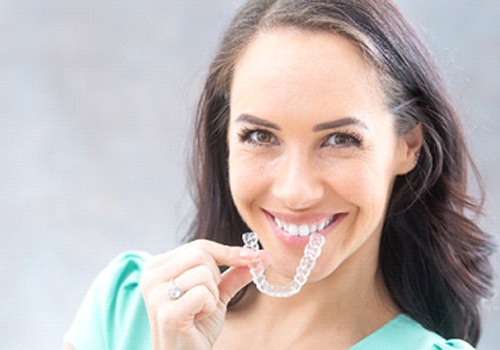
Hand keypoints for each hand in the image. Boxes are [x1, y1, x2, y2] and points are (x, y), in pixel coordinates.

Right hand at [140, 239, 267, 349]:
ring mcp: (156, 294)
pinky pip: (203, 294)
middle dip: (215, 277)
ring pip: (204, 273)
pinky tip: (196, 319)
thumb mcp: (216, 293)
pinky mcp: (166, 313)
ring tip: (199, 311)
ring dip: (212, 295)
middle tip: (206, 299)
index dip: (228, 252)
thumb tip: (261, 256)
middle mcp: (151, 276)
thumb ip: (234, 273)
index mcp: (159, 266)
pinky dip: (208, 307)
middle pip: (201, 254)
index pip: (200, 246)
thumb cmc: (196, 327)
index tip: (253, 257)